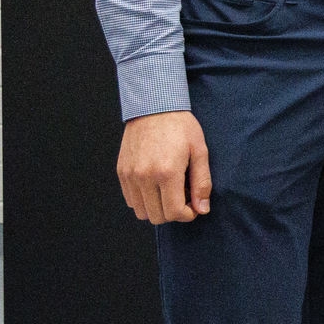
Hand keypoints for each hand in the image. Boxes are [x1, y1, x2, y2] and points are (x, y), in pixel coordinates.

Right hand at [116, 110, 210, 224]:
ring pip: (141, 212)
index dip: (187, 215)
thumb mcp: (200, 151)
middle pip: (156, 216)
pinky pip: (130, 199)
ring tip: (169, 191)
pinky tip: (155, 186)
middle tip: (183, 198)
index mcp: (167, 172)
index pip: (173, 212)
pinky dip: (143, 200)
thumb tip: (202, 209)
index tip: (193, 207)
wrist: (154, 107)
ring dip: (157, 208)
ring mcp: (130, 175)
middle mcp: (144, 177)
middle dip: (173, 213)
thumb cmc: (181, 126)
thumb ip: (201, 183)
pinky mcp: (121, 172)